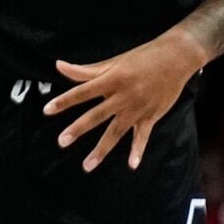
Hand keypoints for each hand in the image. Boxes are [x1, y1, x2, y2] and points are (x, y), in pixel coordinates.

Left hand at [45, 31, 201, 172]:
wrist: (176, 58)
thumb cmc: (143, 57)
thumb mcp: (114, 61)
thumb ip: (86, 70)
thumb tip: (59, 66)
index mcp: (112, 79)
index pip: (82, 91)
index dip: (64, 101)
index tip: (47, 110)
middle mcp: (123, 96)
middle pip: (96, 115)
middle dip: (78, 129)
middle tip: (61, 142)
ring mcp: (137, 109)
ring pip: (116, 132)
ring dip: (101, 150)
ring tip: (87, 166)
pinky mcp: (151, 116)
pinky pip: (142, 137)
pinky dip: (137, 151)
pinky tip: (132, 165)